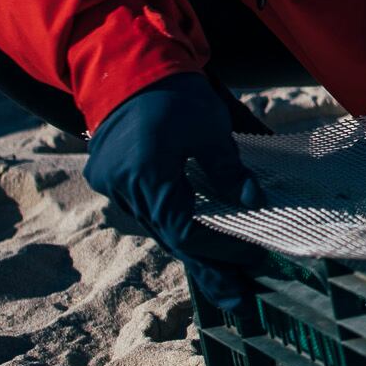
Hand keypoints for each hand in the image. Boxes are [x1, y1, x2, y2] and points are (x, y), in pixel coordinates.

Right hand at [83, 73, 268, 312]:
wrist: (127, 64)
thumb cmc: (173, 93)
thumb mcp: (210, 129)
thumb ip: (229, 171)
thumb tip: (255, 205)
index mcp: (147, 176)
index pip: (185, 230)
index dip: (219, 249)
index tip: (251, 259)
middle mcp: (124, 188)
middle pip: (170, 238)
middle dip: (207, 268)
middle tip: (238, 301)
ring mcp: (113, 184)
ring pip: (157, 228)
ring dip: (190, 250)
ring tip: (224, 283)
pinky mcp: (111, 177)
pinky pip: (147, 211)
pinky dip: (172, 226)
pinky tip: (195, 244)